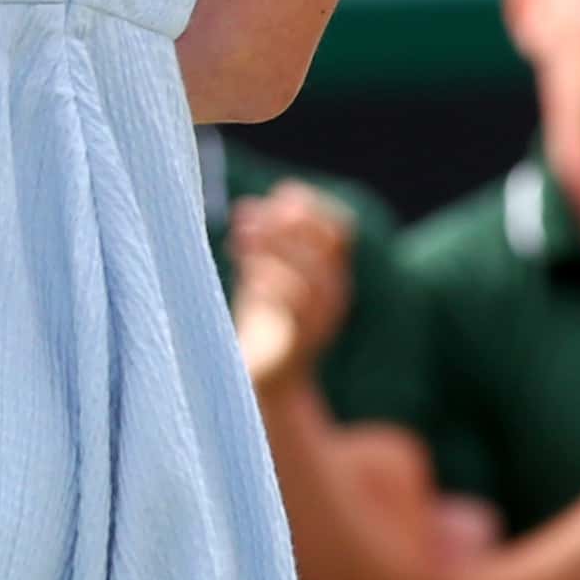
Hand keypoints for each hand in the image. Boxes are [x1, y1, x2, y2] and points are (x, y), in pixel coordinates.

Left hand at [227, 184, 357, 398]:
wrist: (267, 381)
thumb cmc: (264, 322)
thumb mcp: (265, 275)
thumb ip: (264, 244)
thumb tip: (252, 205)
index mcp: (332, 275)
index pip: (340, 228)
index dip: (311, 206)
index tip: (276, 197)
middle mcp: (335, 295)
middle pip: (326, 246)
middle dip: (286, 223)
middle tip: (246, 214)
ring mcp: (321, 320)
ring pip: (311, 275)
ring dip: (273, 249)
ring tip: (239, 236)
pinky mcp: (300, 343)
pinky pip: (293, 308)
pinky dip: (269, 284)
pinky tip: (246, 276)